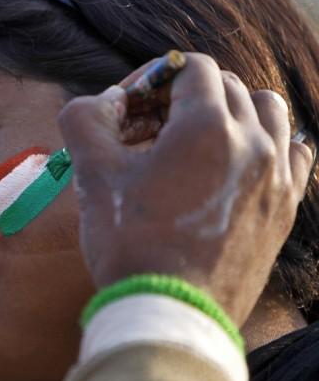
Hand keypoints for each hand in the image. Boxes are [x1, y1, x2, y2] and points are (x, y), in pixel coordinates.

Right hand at [57, 53, 313, 324]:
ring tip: (196, 137)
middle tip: (148, 128)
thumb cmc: (129, 244)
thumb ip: (87, 119)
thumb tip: (102, 101)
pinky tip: (240, 158)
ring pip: (267, 110)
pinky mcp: (284, 208)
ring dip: (231, 109)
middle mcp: (253, 142)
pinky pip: (293, 152)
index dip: (153, 77)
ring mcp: (276, 176)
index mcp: (206, 127)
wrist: (169, 313)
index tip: (130, 107)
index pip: (189, 67)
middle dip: (182, 95)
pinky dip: (269, 141)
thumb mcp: (93, 175)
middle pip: (224, 86)